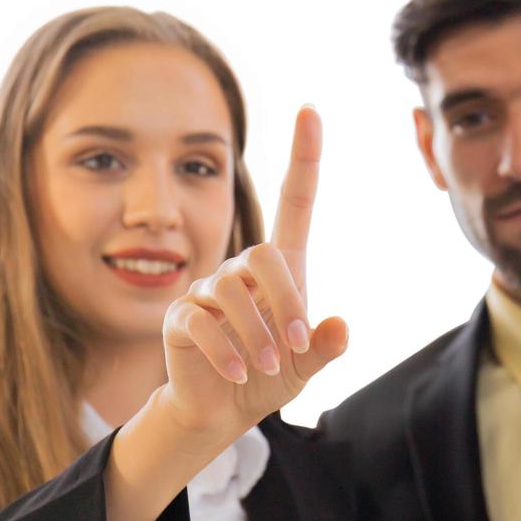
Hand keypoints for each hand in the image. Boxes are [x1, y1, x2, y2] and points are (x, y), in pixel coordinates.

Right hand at [159, 106, 347, 441]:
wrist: (221, 410)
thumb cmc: (269, 376)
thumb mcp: (306, 367)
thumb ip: (324, 348)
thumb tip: (340, 327)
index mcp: (281, 268)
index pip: (293, 200)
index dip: (303, 156)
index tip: (310, 110)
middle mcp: (241, 270)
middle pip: (264, 254)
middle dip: (286, 301)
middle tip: (296, 347)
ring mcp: (205, 291)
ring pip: (230, 290)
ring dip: (256, 332)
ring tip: (268, 366)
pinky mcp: (180, 319)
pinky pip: (201, 322)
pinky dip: (226, 351)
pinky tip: (240, 375)